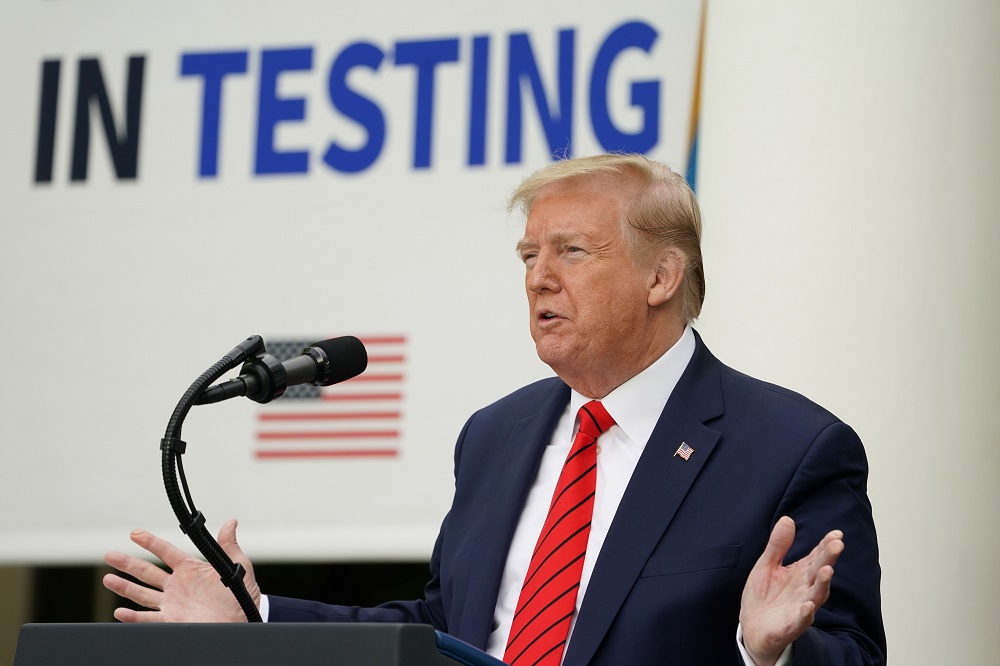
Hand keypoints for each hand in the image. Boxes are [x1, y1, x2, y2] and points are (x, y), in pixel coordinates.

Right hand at [103, 519, 260, 622]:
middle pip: (147, 572)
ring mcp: (172, 603)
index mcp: (191, 569)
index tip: (135, 533)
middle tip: (110, 554)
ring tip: (107, 579)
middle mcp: (177, 585)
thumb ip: (228, 545)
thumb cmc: (241, 594)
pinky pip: (148, 619)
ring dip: (124, 587)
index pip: (166, 552)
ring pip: (142, 594)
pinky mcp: (172, 621)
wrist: (243, 620)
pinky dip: (133, 617)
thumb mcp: (237, 566)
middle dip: (128, 563)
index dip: (151, 542)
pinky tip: (119, 612)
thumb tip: (231, 522)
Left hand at [739, 516, 843, 665]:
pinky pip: (800, 621)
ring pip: (815, 596)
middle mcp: (804, 590)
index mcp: (800, 574)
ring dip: (822, 584)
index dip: (826, 546)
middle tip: (837, 545)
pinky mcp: (790, 626)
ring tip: (827, 571)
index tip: (836, 534)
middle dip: (828, 559)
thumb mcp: (767, 565)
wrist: (752, 628)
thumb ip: (778, 545)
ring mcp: (799, 608)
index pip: (817, 557)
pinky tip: (807, 606)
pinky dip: (805, 614)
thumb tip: (788, 519)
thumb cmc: (763, 596)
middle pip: (819, 573)